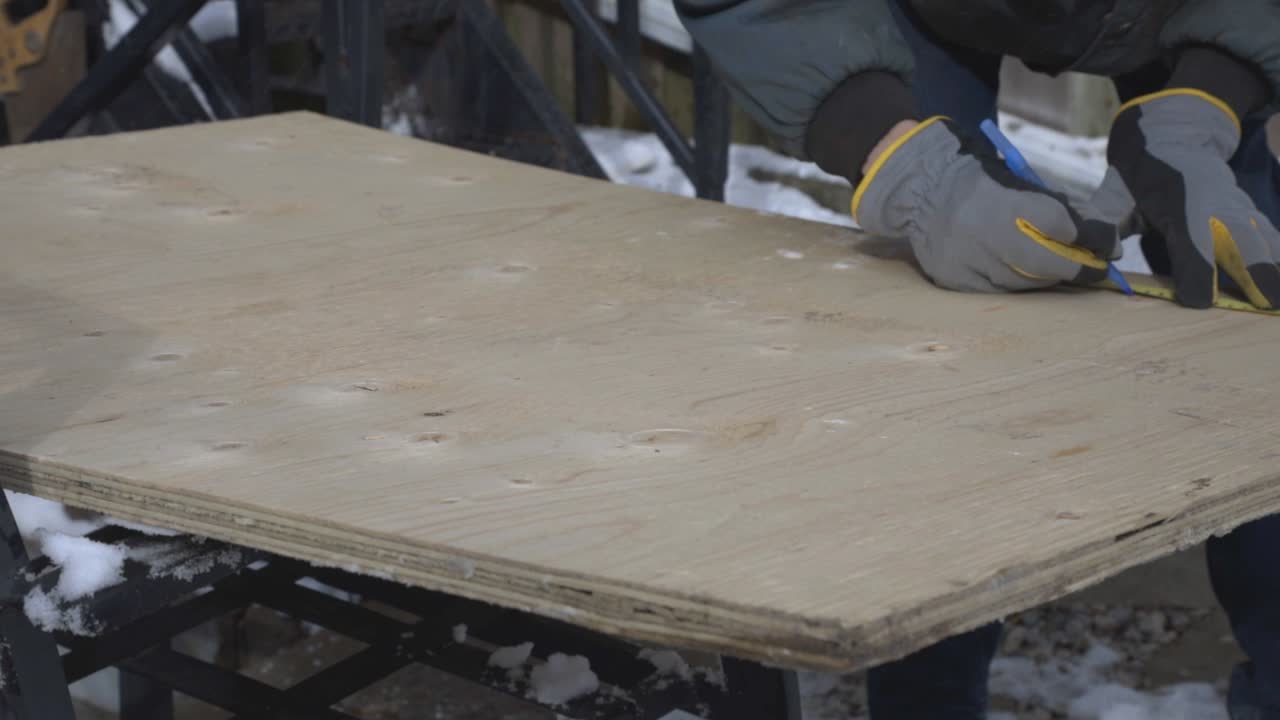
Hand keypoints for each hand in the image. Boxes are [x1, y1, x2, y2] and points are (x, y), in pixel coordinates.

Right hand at [852, 117, 1116, 292]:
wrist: (924, 192)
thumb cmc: (983, 187)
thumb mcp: (1020, 186)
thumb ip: (1056, 210)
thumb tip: (1098, 240)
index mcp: (1007, 199)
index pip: (1062, 226)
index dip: (1091, 242)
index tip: (1106, 253)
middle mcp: (987, 232)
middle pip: (1046, 263)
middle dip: (1074, 269)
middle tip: (1091, 270)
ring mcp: (968, 259)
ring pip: (1022, 283)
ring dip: (1044, 279)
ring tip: (1052, 270)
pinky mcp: (954, 278)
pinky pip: (995, 292)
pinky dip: (1013, 286)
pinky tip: (1017, 274)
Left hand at [1107, 90, 1279, 309]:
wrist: (1173, 140)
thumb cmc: (1139, 176)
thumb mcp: (1113, 193)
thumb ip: (1103, 221)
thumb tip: (1104, 251)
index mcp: (1180, 204)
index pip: (1194, 246)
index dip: (1198, 275)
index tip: (1198, 302)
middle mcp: (1217, 207)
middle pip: (1245, 244)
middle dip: (1256, 275)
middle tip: (1264, 306)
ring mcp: (1240, 209)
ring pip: (1267, 242)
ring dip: (1274, 271)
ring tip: (1275, 303)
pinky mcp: (1252, 214)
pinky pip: (1273, 238)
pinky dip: (1278, 259)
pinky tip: (1277, 288)